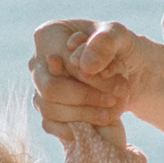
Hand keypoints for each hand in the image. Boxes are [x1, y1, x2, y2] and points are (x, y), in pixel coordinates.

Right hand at [30, 17, 147, 126]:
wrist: (126, 69)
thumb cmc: (119, 47)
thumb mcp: (120, 36)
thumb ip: (105, 43)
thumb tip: (85, 66)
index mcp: (48, 35)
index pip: (60, 62)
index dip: (87, 77)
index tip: (117, 82)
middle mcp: (37, 62)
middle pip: (50, 89)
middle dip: (86, 97)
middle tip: (114, 98)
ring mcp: (39, 87)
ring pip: (49, 109)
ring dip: (84, 113)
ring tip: (112, 111)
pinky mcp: (47, 109)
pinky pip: (50, 124)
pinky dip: (76, 127)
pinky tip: (99, 122)